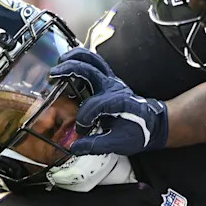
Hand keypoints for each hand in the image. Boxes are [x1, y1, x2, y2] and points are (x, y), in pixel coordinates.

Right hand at [49, 48, 167, 154]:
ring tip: (60, 61)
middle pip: (91, 70)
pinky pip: (95, 63)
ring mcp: (111, 80)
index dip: (84, 118)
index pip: (95, 104)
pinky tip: (69, 62)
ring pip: (94, 60)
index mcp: (118, 102)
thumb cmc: (136, 132)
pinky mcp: (108, 79)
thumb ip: (97, 145)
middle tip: (53, 74)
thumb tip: (74, 148)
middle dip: (71, 69)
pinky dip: (81, 59)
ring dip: (76, 57)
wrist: (151, 123)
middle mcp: (114, 87)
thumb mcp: (119, 143)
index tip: (81, 130)